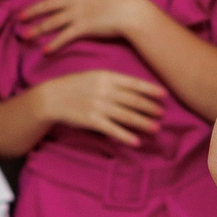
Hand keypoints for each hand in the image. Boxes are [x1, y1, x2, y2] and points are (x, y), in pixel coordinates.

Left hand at [22, 0, 152, 51]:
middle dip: (32, 11)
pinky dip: (54, 44)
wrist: (131, 11)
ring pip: (52, 22)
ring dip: (37, 29)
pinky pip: (64, 37)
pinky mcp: (82, 28)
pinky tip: (45, 50)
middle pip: (48, 5)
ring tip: (25, 35)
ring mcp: (77, 13)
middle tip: (19, 17)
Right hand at [37, 70, 166, 145]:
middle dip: (150, 107)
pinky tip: (137, 141)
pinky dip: (126, 136)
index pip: (133, 83)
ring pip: (127, 116)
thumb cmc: (74, 86)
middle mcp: (104, 90)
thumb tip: (134, 89)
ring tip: (156, 127)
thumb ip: (112, 80)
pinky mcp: (92, 121)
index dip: (150, 90)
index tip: (164, 95)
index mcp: (106, 76)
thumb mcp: (93, 75)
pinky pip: (113, 129)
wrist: (52, 98)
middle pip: (133, 100)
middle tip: (162, 113)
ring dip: (143, 122)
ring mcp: (98, 106)